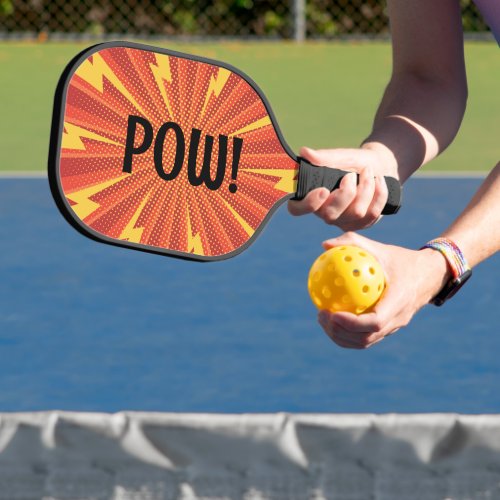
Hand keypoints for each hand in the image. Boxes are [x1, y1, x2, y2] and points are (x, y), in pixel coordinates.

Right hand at [288, 145, 397, 230]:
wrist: (379, 166)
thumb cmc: (354, 162)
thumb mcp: (340, 156)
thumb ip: (323, 157)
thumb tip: (304, 152)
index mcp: (311, 196)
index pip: (297, 209)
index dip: (308, 204)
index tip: (323, 190)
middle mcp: (324, 212)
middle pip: (330, 215)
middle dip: (346, 193)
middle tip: (351, 175)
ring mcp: (343, 221)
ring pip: (356, 213)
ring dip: (366, 187)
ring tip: (368, 172)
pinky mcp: (361, 224)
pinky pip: (372, 214)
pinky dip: (379, 193)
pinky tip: (379, 181)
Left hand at [316, 232, 450, 348]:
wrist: (429, 275)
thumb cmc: (401, 259)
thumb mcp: (380, 248)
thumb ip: (353, 243)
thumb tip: (325, 245)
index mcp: (399, 301)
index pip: (375, 322)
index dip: (352, 323)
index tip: (332, 313)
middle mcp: (398, 319)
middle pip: (366, 338)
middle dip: (340, 332)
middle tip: (321, 315)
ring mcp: (394, 327)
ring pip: (365, 342)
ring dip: (341, 336)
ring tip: (323, 319)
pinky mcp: (389, 329)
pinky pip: (366, 337)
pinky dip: (347, 334)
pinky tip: (332, 319)